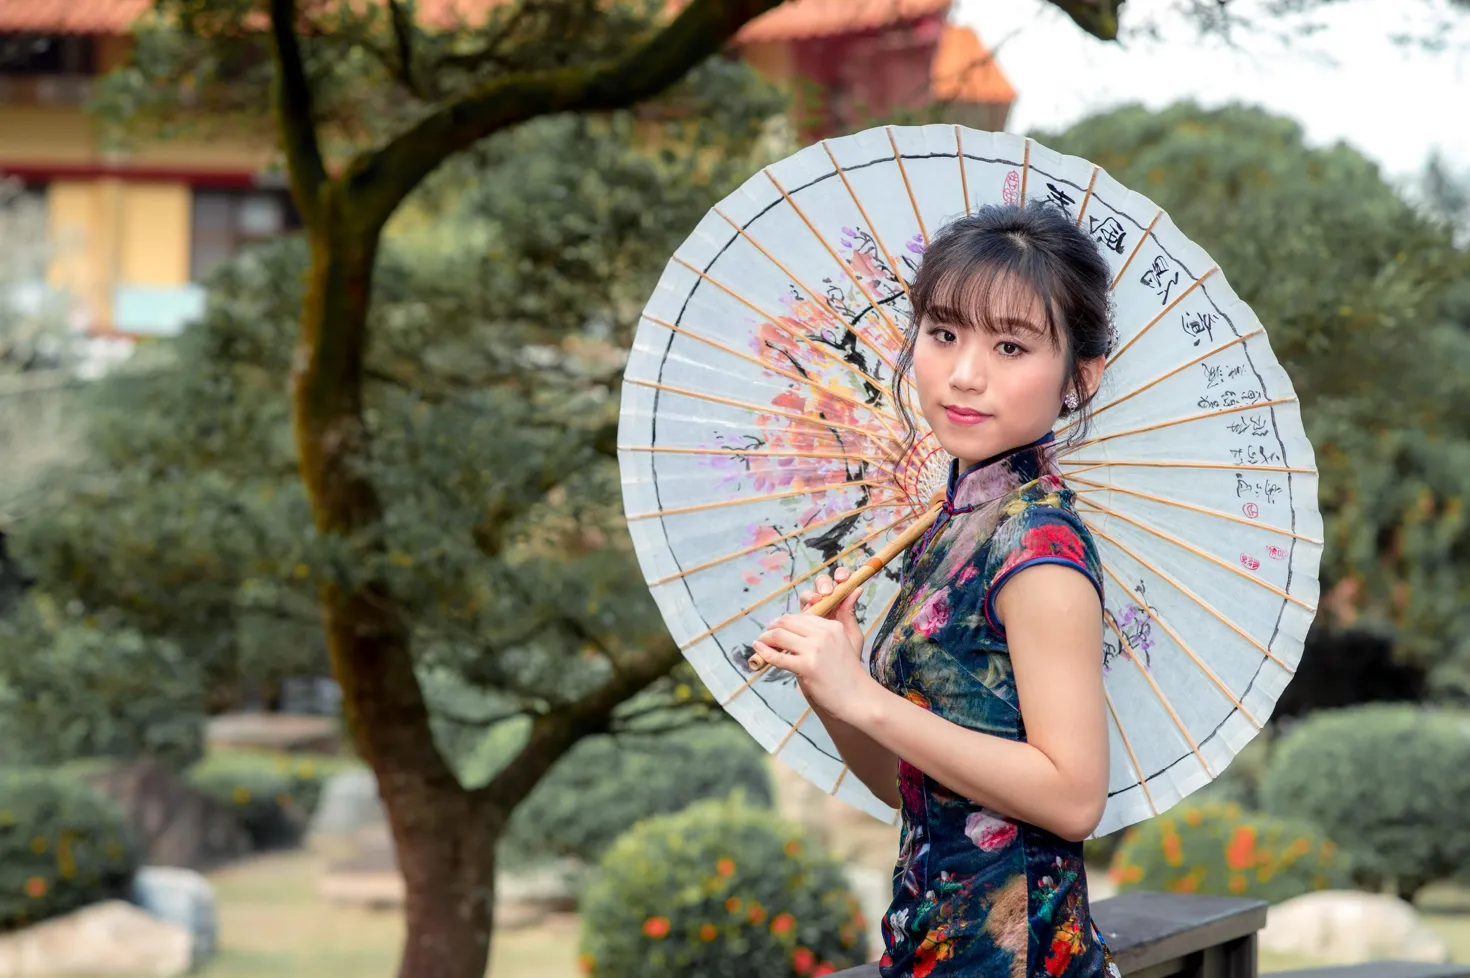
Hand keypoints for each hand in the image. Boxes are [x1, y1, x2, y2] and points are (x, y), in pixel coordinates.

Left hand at [751, 567, 878, 724]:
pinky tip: (758, 650)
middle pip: (787, 622)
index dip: (784, 621)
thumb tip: (855, 590)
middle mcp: (824, 635)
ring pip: (779, 636)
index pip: (800, 616)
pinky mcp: (807, 667)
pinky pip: (779, 657)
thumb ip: (846, 616)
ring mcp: (815, 650)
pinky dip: (764, 652)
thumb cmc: (849, 673)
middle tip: (764, 635)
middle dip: (771, 627)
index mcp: (832, 626)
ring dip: (765, 638)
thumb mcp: (851, 640)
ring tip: (759, 643)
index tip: (776, 628)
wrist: (857, 699)